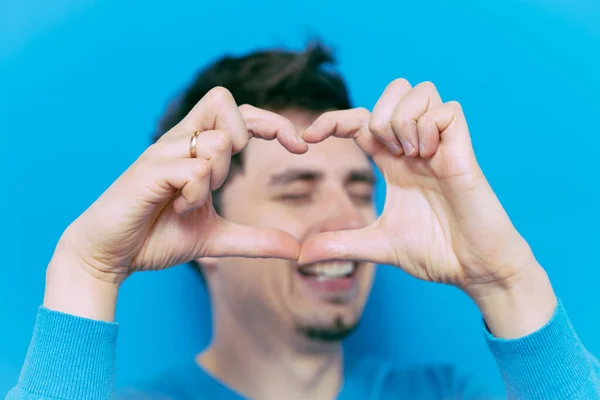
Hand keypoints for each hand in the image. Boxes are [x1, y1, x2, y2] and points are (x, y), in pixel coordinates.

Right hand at [46, 87, 306, 319]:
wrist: (111, 255)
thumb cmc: (157, 237)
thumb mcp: (216, 239)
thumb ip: (255, 239)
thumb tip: (296, 249)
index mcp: (196, 148)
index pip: (241, 112)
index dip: (274, 122)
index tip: (300, 146)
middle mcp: (179, 141)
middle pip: (225, 101)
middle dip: (246, 134)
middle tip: (231, 175)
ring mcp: (162, 153)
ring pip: (214, 140)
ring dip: (216, 176)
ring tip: (190, 203)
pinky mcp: (148, 172)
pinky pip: (192, 169)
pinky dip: (196, 194)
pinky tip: (178, 209)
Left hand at [300, 79, 555, 336]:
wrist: (475, 270)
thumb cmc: (436, 253)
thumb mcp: (378, 245)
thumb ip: (340, 244)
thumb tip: (300, 255)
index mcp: (393, 163)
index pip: (361, 121)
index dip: (333, 120)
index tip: (308, 138)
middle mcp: (414, 147)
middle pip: (394, 90)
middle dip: (376, 114)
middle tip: (384, 154)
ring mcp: (440, 145)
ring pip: (419, 91)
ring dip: (403, 121)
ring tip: (410, 157)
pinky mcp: (464, 150)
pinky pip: (447, 110)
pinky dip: (430, 129)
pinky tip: (430, 158)